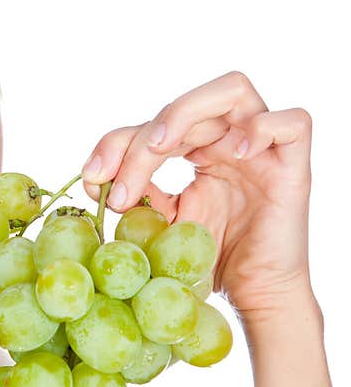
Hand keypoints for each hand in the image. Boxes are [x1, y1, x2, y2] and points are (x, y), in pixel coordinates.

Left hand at [80, 70, 313, 317]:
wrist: (253, 296)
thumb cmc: (209, 260)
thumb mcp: (162, 223)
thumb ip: (137, 195)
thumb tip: (92, 179)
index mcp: (198, 148)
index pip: (153, 125)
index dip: (116, 143)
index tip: (92, 177)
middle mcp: (229, 139)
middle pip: (182, 109)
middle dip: (139, 142)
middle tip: (119, 185)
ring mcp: (263, 149)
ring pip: (233, 90)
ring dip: (185, 112)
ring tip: (160, 147)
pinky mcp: (294, 168)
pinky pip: (293, 123)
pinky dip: (262, 128)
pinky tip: (234, 154)